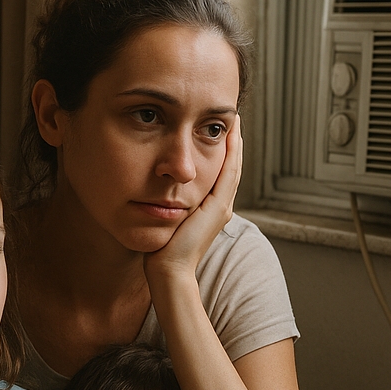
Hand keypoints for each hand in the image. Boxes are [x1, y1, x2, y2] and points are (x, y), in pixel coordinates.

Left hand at [145, 114, 242, 284]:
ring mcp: (222, 207)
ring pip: (233, 167)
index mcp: (210, 209)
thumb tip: (155, 188)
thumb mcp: (166, 219)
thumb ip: (167, 203)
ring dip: (235, 143)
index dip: (221, 152)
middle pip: (230, 167)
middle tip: (232, 118)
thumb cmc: (161, 250)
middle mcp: (220, 207)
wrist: (169, 271)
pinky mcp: (218, 208)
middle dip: (231, 143)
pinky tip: (231, 135)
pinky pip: (228, 173)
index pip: (218, 173)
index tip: (217, 130)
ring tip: (234, 120)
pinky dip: (231, 154)